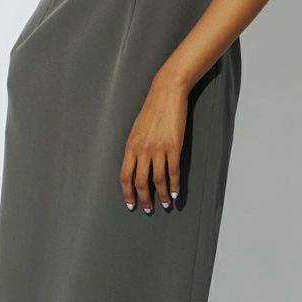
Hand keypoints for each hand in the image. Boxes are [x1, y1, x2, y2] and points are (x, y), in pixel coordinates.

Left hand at [119, 71, 186, 212]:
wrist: (166, 93)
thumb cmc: (152, 110)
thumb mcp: (137, 130)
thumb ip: (135, 148)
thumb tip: (136, 166)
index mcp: (130, 146)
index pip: (125, 176)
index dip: (127, 192)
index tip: (131, 204)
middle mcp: (142, 150)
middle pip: (140, 182)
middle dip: (144, 199)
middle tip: (147, 208)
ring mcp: (158, 149)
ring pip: (158, 180)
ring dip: (162, 195)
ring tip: (164, 203)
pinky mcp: (173, 146)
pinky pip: (173, 172)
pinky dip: (174, 185)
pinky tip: (175, 193)